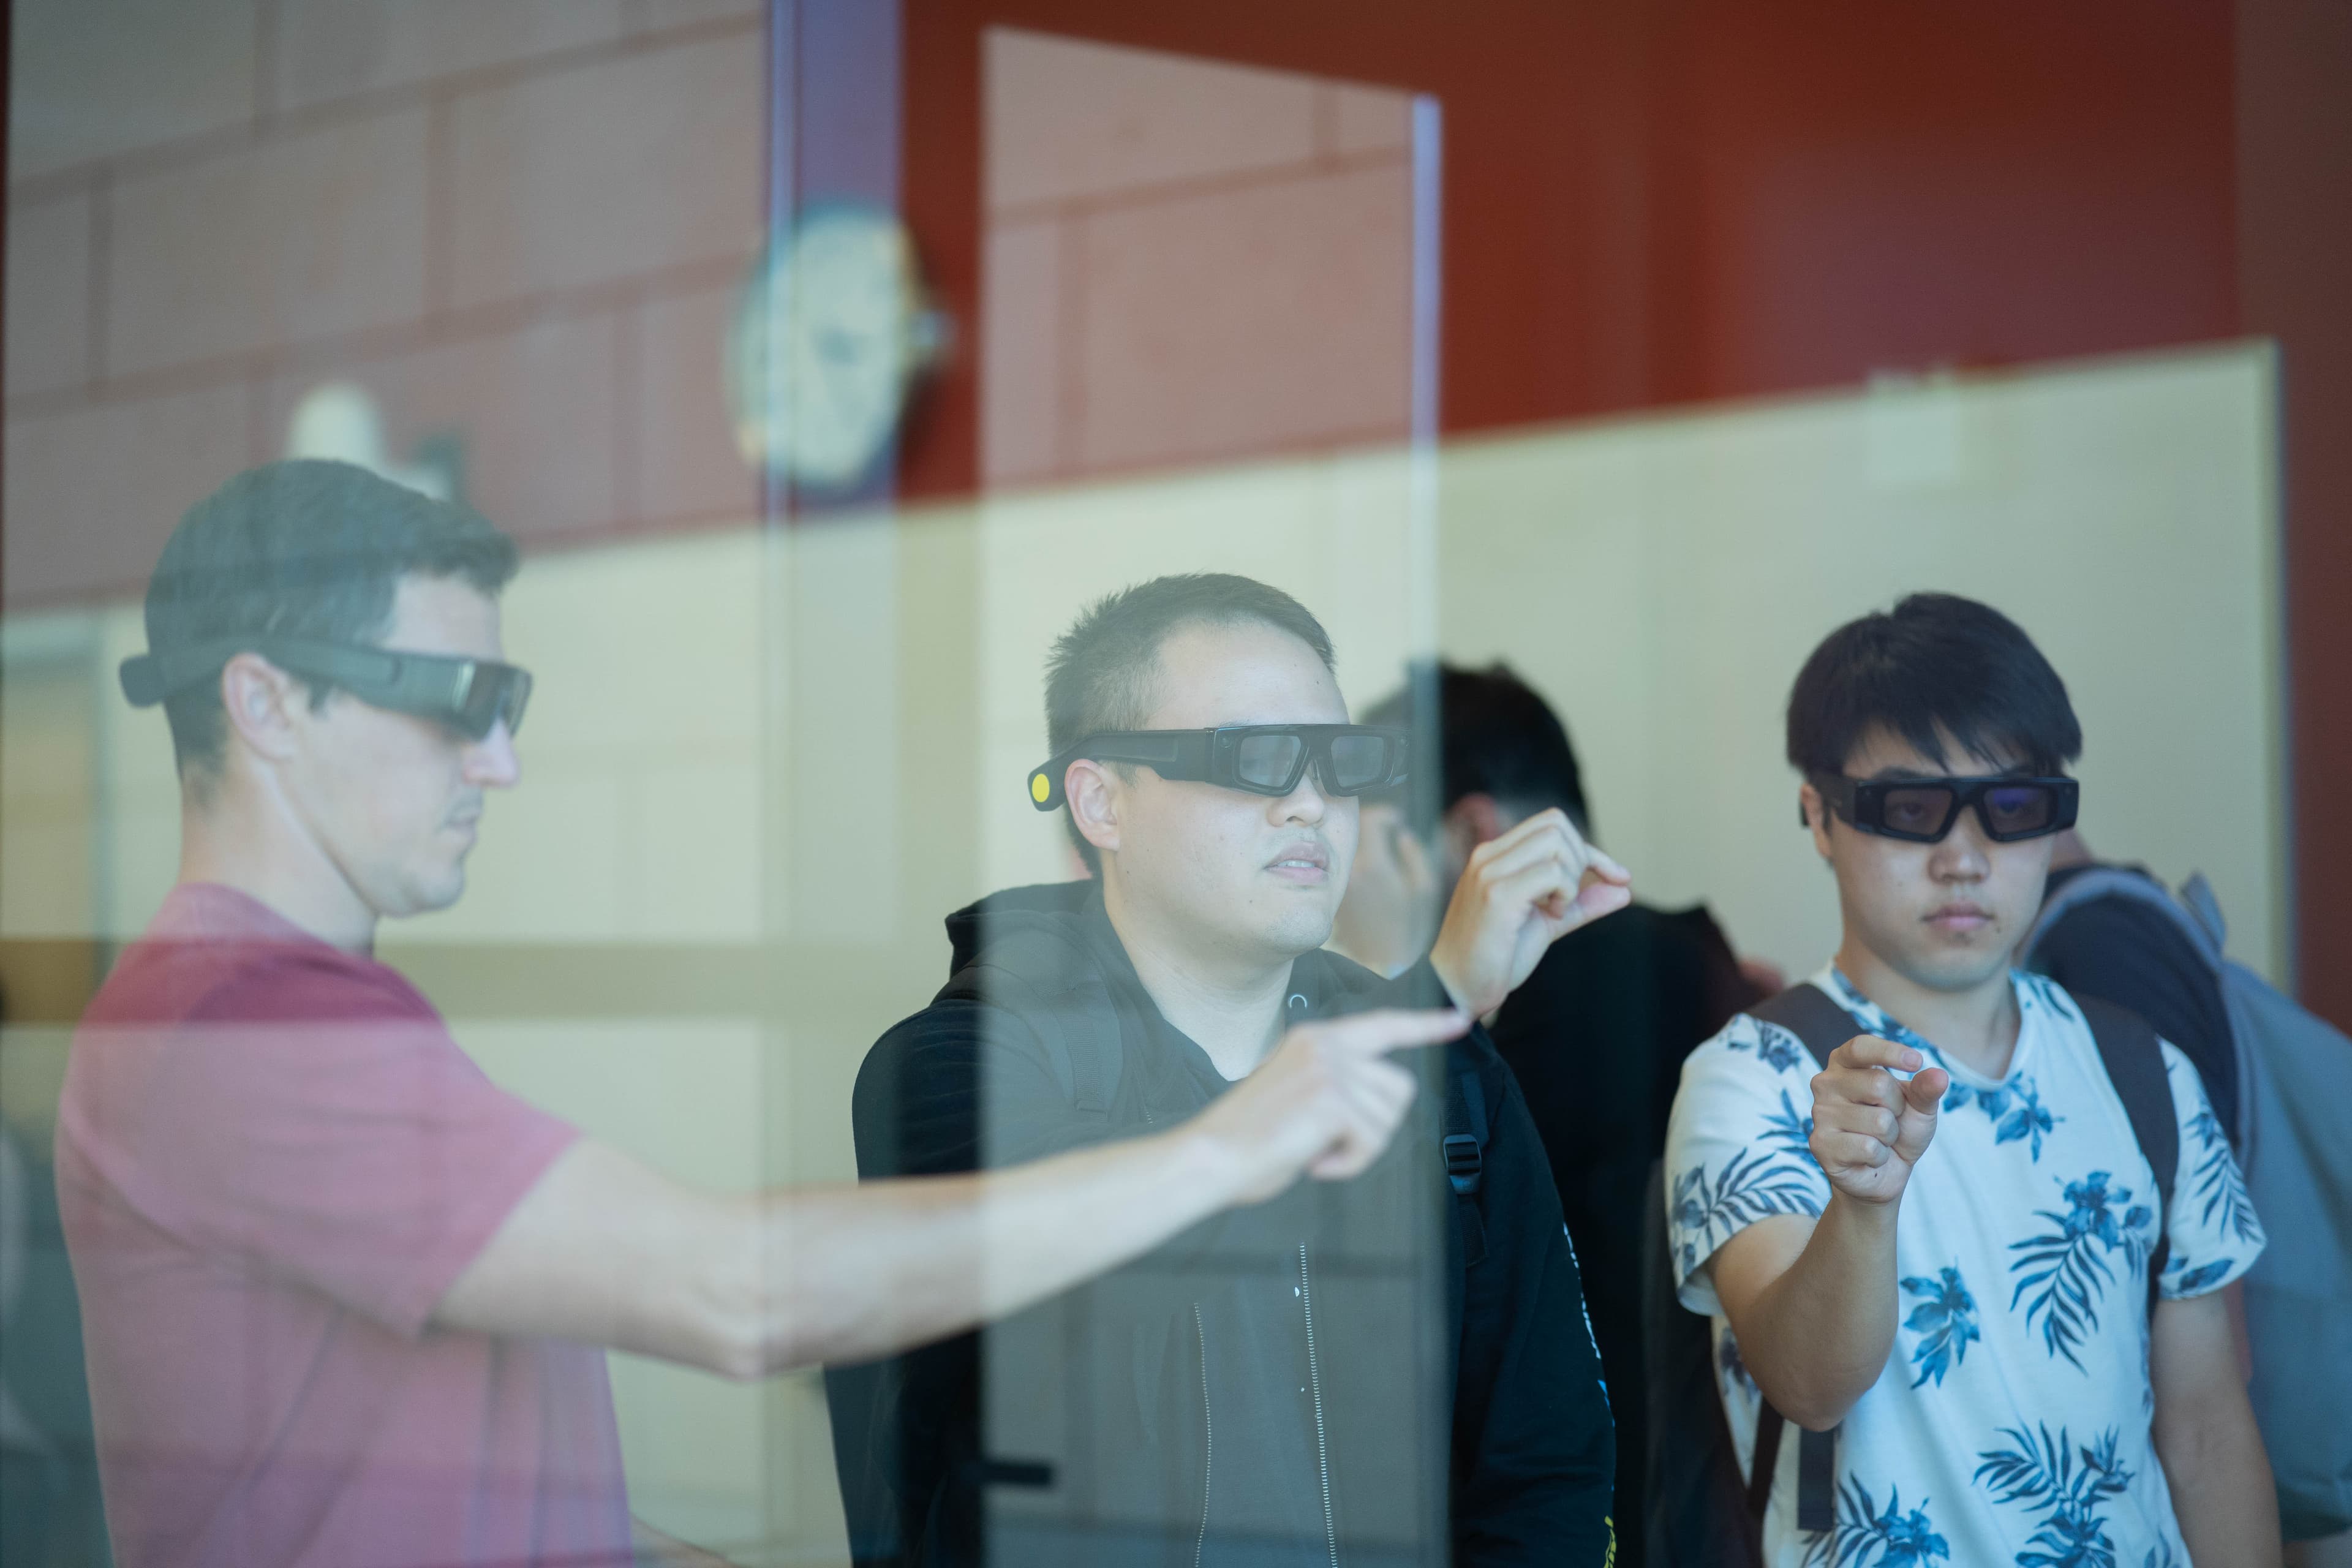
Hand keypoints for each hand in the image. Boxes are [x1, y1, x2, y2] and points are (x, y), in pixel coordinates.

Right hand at [1192, 1008, 1467, 1203]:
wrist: (1210, 1156)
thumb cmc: (1248, 1137)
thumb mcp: (1297, 1093)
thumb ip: (1335, 1083)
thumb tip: (1377, 1104)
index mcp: (1315, 1038)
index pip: (1383, 1025)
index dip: (1425, 1025)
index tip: (1459, 1020)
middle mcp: (1325, 1044)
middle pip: (1399, 1087)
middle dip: (1378, 1124)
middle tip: (1330, 1142)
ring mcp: (1329, 1069)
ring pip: (1389, 1118)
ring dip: (1360, 1147)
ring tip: (1315, 1150)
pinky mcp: (1332, 1099)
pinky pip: (1371, 1141)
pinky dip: (1349, 1163)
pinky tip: (1315, 1162)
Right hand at [1426, 808, 1632, 1016]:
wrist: (1457, 990)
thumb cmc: (1496, 958)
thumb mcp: (1545, 923)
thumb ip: (1580, 903)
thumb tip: (1625, 889)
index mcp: (1494, 856)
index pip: (1551, 825)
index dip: (1590, 850)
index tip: (1617, 878)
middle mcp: (1488, 856)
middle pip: (1556, 824)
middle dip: (1582, 859)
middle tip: (1568, 900)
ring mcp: (1490, 872)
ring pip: (1555, 842)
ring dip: (1571, 877)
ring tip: (1555, 910)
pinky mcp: (1497, 895)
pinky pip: (1552, 873)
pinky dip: (1565, 894)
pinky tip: (1549, 917)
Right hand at [1808, 1035, 1947, 1205]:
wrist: (1883, 1173)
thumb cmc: (1898, 1130)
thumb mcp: (1918, 1107)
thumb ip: (1926, 1090)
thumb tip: (1940, 1076)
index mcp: (1844, 1064)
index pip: (1861, 1047)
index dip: (1889, 1052)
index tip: (1916, 1062)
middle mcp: (1825, 1083)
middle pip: (1878, 1084)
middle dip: (1897, 1108)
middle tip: (1889, 1119)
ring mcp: (1819, 1113)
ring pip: (1878, 1121)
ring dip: (1889, 1137)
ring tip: (1877, 1140)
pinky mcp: (1820, 1144)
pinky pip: (1869, 1148)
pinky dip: (1880, 1156)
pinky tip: (1868, 1157)